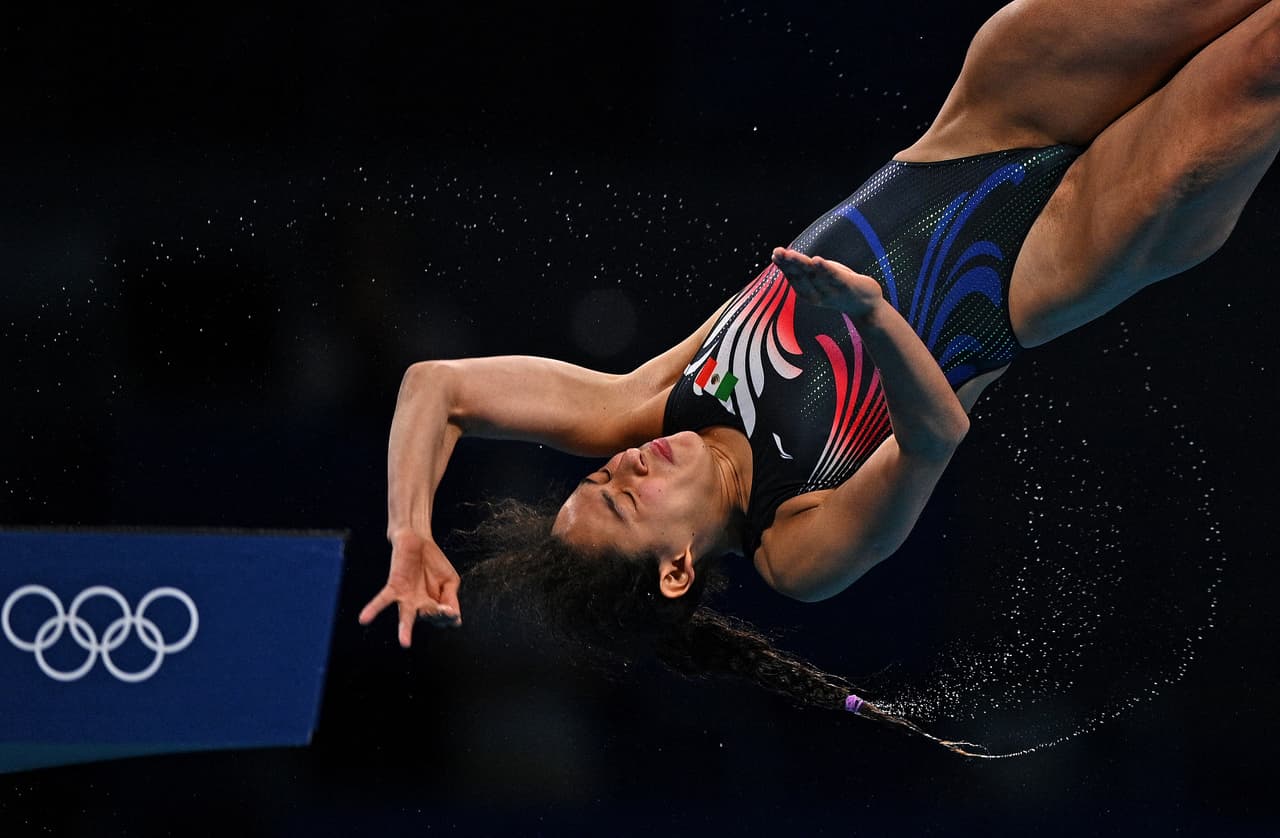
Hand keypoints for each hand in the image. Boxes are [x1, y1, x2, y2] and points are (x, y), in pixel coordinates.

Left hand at [359, 528, 461, 646]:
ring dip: (405, 629)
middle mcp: (420, 604)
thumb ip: (451, 597)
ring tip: (405, 643)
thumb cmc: (434, 562)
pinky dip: (373, 609)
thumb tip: (454, 616)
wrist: (418, 540)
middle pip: (429, 617)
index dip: (449, 616)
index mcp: (436, 604)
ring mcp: (407, 597)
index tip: (451, 612)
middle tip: (443, 613)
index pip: (445, 617)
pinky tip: (364, 619)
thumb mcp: (450, 580)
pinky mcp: (394, 587)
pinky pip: (383, 600)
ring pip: (406, 616)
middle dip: (437, 618)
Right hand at [771, 247, 884, 317]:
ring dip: (801, 264)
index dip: (784, 266)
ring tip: (790, 254)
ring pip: (814, 275)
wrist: (866, 305)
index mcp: (808, 293)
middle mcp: (817, 294)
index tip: (775, 254)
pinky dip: (824, 269)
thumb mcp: (819, 279)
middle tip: (776, 253)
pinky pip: (834, 277)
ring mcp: (832, 291)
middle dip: (788, 264)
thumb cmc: (839, 288)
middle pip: (801, 276)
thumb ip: (803, 270)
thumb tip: (781, 256)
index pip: (794, 277)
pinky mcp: (848, 286)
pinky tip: (816, 260)